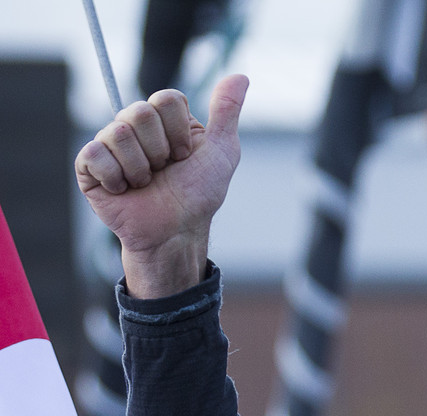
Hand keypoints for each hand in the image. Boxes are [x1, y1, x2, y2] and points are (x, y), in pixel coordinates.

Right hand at [75, 74, 248, 298]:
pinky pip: (94, 155)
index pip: (165, 98)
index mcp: (164, 119)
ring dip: (140, 168)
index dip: (179, 131)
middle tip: (164, 171)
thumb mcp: (222, 152)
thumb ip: (227, 111)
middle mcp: (134, 126)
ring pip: (117, 133)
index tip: (186, 155)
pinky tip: (124, 190)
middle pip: (138, 112)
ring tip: (146, 183)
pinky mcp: (89, 166)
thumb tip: (241, 76)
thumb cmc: (199, 195)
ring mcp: (109, 144)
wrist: (176, 232)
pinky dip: (116, 178)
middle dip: (160, 150)